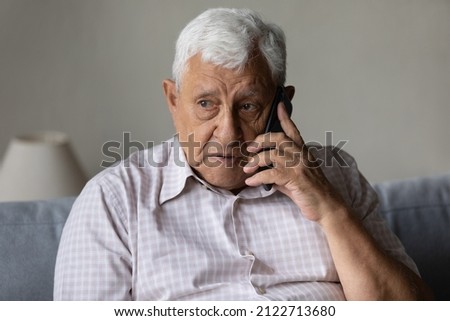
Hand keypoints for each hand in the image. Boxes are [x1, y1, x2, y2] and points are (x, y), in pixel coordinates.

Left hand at [243, 102, 347, 222]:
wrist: (327, 207)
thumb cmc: (311, 193)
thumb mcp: (294, 177)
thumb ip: (280, 170)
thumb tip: (262, 171)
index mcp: (303, 152)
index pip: (293, 131)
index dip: (285, 118)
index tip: (279, 106)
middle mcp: (302, 155)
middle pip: (278, 138)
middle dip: (260, 141)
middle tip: (249, 149)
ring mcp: (299, 165)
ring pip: (272, 155)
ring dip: (255, 162)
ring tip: (246, 169)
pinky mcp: (296, 178)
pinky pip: (271, 174)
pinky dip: (258, 178)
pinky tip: (250, 182)